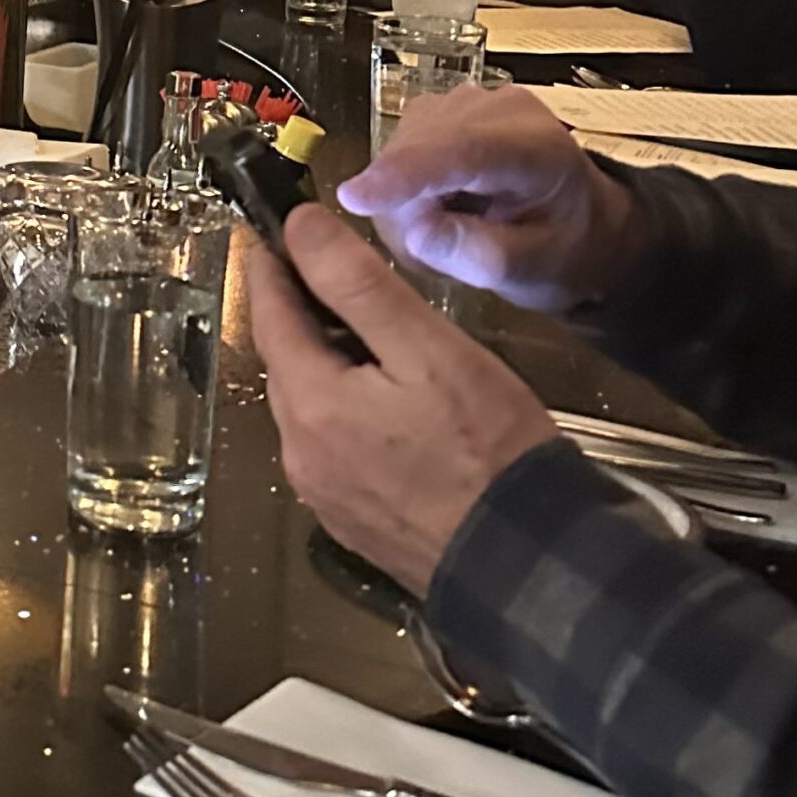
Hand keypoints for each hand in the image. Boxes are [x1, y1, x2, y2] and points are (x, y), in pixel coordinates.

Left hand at [249, 208, 558, 595]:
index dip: (273, 266)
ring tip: (374, 336)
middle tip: (337, 273)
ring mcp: (323, 494)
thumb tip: (300, 228)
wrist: (528, 568)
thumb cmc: (488, 449)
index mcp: (309, 403)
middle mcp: (299, 452)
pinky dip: (346, 412)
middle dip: (302, 313)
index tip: (278, 231)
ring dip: (326, 365)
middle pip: (285, 361)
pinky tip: (389, 405)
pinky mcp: (352, 521)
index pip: (268, 313)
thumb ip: (357, 285)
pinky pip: (333, 447)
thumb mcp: (428, 349)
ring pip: (309, 406)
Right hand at [335, 84, 643, 311]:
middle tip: (436, 260)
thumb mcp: (536, 271)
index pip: (464, 150)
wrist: (582, 219)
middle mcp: (498, 108)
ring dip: (403, 201)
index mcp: (537, 149)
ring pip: (399, 148)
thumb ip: (483, 256)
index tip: (355, 199)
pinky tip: (435, 210)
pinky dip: (402, 188)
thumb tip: (416, 237)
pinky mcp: (439, 109)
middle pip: (418, 148)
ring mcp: (465, 102)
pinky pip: (397, 147)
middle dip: (406, 208)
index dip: (406, 173)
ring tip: (446, 235)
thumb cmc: (565, 248)